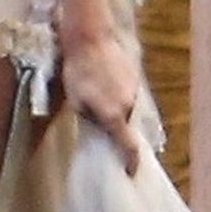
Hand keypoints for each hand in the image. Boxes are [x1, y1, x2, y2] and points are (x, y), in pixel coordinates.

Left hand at [59, 30, 143, 176]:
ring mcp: (134, 89)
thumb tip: (99, 126)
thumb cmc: (77, 71)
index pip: (128, 146)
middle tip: (99, 118)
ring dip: (115, 106)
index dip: (131, 162)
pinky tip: (103, 78)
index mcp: (114, 115)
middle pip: (125, 124)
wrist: (91, 38)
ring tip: (97, 92)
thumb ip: (90, 118)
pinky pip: (127, 91)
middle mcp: (129, 105)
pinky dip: (118, 91)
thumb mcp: (76, 101)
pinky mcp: (135, 75)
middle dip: (115, 125)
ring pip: (126, 107)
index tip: (131, 173)